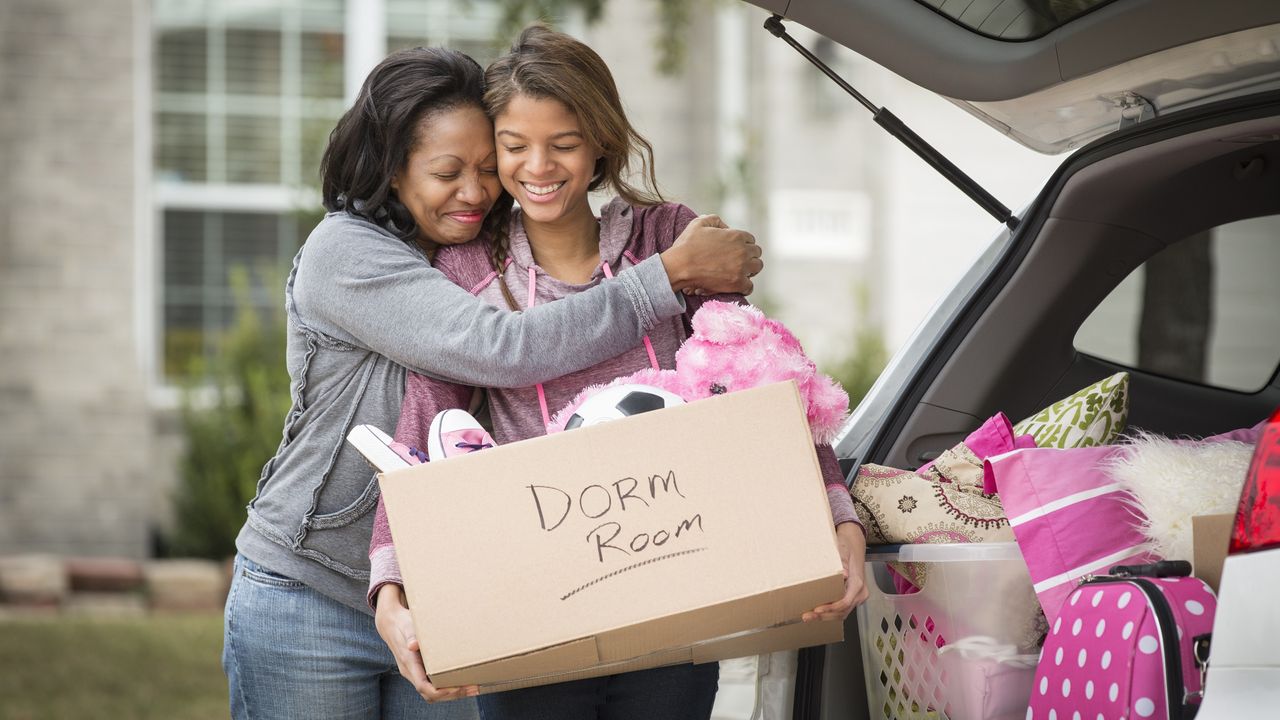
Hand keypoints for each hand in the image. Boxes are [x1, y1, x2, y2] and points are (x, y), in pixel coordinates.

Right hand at [374, 584, 478, 701]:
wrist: (390, 623)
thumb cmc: (402, 623)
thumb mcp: (407, 626)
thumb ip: (411, 635)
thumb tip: (413, 645)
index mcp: (409, 663)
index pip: (423, 687)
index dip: (441, 691)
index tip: (458, 687)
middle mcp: (411, 672)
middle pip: (430, 694)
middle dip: (452, 694)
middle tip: (473, 688)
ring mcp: (415, 672)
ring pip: (432, 692)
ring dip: (452, 693)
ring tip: (472, 688)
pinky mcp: (419, 670)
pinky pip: (433, 685)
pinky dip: (448, 686)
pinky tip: (462, 680)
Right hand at [660, 214, 763, 295]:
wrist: (680, 266)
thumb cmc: (687, 245)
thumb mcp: (699, 223)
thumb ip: (715, 220)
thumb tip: (725, 227)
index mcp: (736, 235)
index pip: (750, 239)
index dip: (743, 244)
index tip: (735, 250)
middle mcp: (743, 251)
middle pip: (756, 253)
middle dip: (748, 255)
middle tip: (738, 261)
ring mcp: (741, 268)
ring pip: (757, 267)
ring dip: (750, 269)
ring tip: (740, 272)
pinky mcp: (737, 284)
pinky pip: (750, 286)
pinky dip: (745, 286)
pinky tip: (737, 285)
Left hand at [803, 522, 868, 622]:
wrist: (854, 542)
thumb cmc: (848, 545)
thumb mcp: (843, 549)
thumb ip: (843, 560)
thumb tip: (843, 573)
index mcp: (858, 582)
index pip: (845, 602)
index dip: (831, 608)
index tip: (818, 610)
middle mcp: (860, 591)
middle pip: (843, 610)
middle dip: (825, 616)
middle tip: (808, 616)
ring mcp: (857, 595)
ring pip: (842, 612)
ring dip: (826, 616)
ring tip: (809, 616)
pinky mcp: (851, 595)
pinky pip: (842, 608)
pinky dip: (830, 612)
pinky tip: (817, 612)